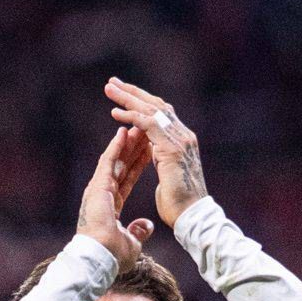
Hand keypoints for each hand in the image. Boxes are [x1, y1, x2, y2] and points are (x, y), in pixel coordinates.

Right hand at [75, 124, 155, 267]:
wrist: (99, 258)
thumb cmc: (111, 255)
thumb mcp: (131, 243)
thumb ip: (138, 232)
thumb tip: (146, 227)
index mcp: (111, 204)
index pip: (128, 178)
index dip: (139, 164)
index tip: (149, 150)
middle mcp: (103, 193)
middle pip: (122, 165)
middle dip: (134, 148)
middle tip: (144, 131)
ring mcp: (99, 189)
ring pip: (115, 160)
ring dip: (127, 143)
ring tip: (136, 127)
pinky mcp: (97, 187)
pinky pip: (108, 162)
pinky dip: (116, 147)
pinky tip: (123, 132)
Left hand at [105, 79, 207, 228]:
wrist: (192, 217)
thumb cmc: (180, 205)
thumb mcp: (169, 176)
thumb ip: (162, 160)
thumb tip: (154, 155)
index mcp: (181, 141)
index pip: (160, 114)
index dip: (142, 103)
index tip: (124, 95)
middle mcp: (182, 136)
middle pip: (155, 106)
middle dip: (132, 93)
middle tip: (112, 82)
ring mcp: (178, 140)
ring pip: (150, 110)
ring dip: (128, 98)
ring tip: (110, 88)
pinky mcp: (170, 148)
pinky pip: (147, 125)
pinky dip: (131, 117)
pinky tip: (116, 113)